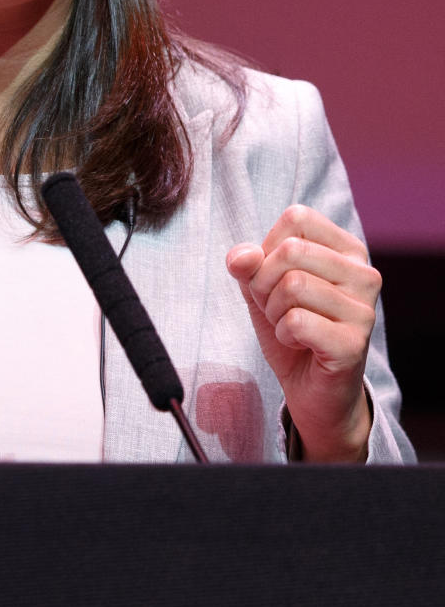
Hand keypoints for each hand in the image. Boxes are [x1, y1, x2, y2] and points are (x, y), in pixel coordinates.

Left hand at [226, 205, 381, 461]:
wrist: (311, 389)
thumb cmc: (291, 327)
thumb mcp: (261, 286)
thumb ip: (247, 263)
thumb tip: (241, 256)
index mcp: (348, 250)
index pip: (296, 218)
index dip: (269, 247)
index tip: (275, 278)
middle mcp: (365, 274)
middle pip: (290, 250)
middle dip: (265, 282)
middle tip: (277, 309)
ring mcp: (365, 310)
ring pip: (291, 285)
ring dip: (273, 311)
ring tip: (288, 327)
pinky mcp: (354, 344)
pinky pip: (296, 321)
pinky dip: (283, 334)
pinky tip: (299, 344)